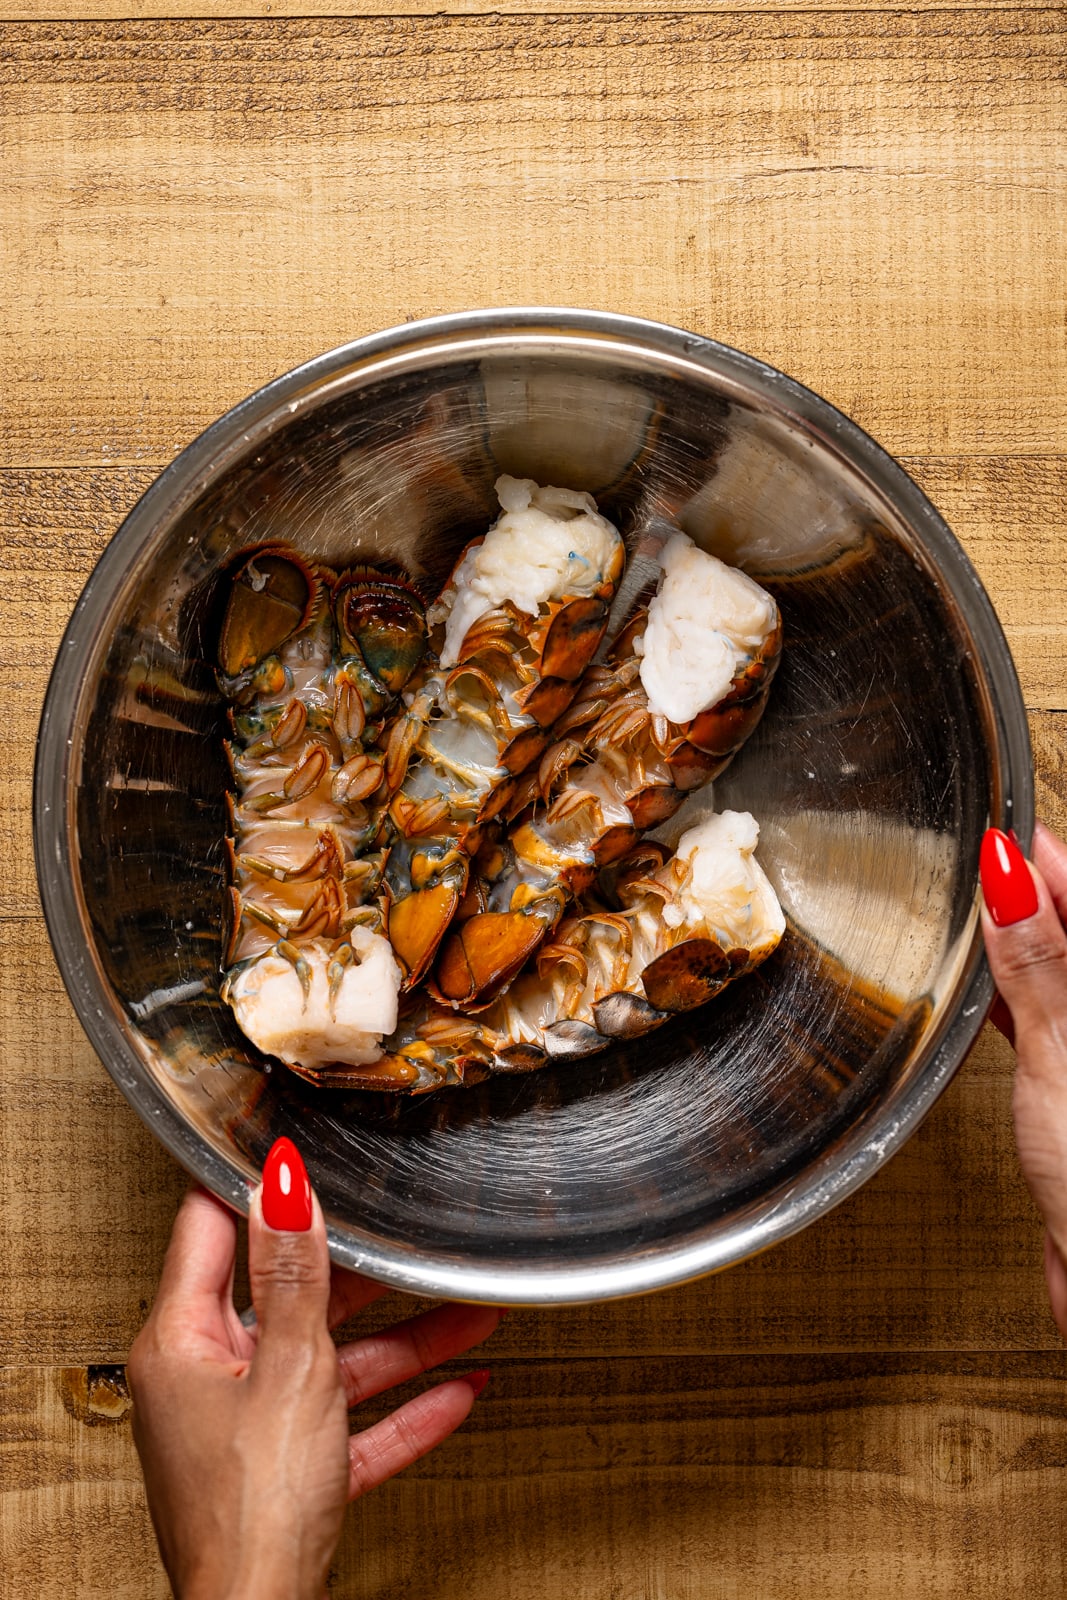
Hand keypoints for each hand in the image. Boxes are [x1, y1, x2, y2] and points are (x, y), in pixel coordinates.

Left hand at [128, 1138, 501, 1599]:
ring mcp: (248, 1431)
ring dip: (407, 1344)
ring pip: (334, 1365)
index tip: (293, 1152)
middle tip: (406, 1237)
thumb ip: (295, 1277)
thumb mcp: (292, 1369)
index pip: (212, 1233)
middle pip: (290, 1301)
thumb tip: (281, 1188)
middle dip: (366, 1277)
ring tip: (472, 1314)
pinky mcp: (285, 1477)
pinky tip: (458, 1393)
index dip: (255, 1189)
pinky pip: (350, 1427)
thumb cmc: (253, 1511)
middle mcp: (208, 1380)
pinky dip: (401, 1410)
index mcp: (183, 1343)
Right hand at [981, 822, 1066, 1337]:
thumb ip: (1040, 961)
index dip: (1044, 856)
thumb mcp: (1065, 1052)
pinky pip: (1051, 1022)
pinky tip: (991, 995)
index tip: (999, 824)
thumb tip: (1010, 873)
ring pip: (1063, 976)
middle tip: (981, 853)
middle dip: (1032, 891)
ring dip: (1024, 944)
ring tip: (977, 911)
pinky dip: (1019, 1000)